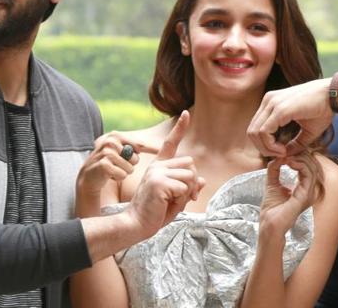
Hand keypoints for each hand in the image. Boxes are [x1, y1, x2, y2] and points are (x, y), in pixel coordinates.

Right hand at [76, 131, 157, 211]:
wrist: (88, 176)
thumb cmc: (109, 163)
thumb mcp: (121, 152)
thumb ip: (136, 148)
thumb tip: (159, 147)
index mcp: (117, 136)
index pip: (140, 144)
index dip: (152, 148)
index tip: (163, 149)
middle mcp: (111, 141)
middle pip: (136, 159)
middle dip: (130, 165)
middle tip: (118, 165)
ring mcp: (106, 152)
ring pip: (130, 168)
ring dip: (123, 172)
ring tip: (113, 170)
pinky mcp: (104, 164)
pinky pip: (122, 174)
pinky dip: (118, 178)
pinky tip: (109, 176)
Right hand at [126, 111, 204, 237]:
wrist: (136, 225)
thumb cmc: (155, 213)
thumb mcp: (176, 199)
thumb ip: (188, 188)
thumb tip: (201, 181)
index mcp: (159, 166)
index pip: (171, 143)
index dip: (180, 128)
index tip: (185, 113)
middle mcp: (157, 165)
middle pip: (190, 164)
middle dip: (190, 182)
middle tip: (178, 198)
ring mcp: (156, 172)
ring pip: (190, 176)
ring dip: (186, 192)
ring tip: (170, 202)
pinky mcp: (158, 182)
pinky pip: (184, 187)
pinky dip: (181, 199)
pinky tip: (165, 203)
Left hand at [248, 79, 333, 156]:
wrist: (333, 95)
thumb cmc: (322, 109)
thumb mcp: (306, 130)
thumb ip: (294, 143)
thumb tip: (285, 155)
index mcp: (271, 103)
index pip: (256, 127)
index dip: (264, 144)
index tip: (281, 151)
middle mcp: (268, 101)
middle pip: (251, 131)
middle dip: (263, 148)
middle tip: (279, 154)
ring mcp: (272, 103)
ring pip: (255, 132)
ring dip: (267, 148)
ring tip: (282, 152)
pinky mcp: (279, 110)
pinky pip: (264, 132)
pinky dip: (270, 145)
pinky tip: (283, 149)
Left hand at [259, 156, 315, 237]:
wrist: (269, 224)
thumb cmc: (271, 209)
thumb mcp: (272, 183)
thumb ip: (275, 169)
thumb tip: (277, 157)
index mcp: (304, 188)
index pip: (309, 167)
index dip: (300, 155)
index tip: (287, 150)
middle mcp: (309, 190)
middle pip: (313, 164)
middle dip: (301, 154)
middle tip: (288, 150)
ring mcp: (309, 193)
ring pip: (313, 167)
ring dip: (300, 157)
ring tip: (287, 155)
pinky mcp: (305, 195)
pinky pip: (308, 174)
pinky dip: (299, 164)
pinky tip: (288, 161)